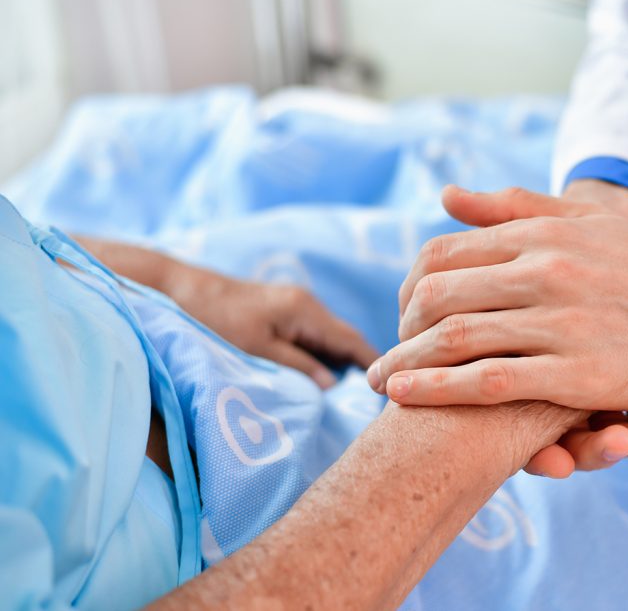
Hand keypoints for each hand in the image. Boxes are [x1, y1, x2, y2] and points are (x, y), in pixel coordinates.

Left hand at [162, 262, 378, 388]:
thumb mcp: (257, 350)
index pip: (353, 340)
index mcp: (305, 310)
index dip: (374, 364)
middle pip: (346, 338)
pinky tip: (325, 375)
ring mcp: (295, 306)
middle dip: (363, 365)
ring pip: (331, 338)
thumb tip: (332, 386)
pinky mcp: (282, 313)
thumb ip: (297, 366)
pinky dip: (324, 355)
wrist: (178, 289)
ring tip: (355, 393)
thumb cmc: (214, 321)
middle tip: (377, 396)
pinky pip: (314, 337)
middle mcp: (307, 304)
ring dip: (343, 361)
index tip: (391, 388)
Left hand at [370, 185, 627, 410]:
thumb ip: (514, 206)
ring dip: (406, 362)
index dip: (411, 285)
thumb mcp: (589, 222)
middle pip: (440, 294)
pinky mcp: (580, 374)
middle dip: (400, 327)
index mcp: (546, 233)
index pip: (445, 251)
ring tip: (380, 381)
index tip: (404, 313)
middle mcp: (548, 269)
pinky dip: (440, 389)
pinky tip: (408, 396)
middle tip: (387, 352)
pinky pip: (491, 381)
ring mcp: (564, 322)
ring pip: (458, 338)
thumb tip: (445, 195)